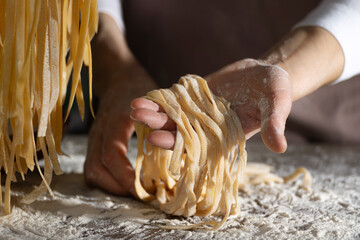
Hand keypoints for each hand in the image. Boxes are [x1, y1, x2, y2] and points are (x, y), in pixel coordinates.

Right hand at [84, 13, 156, 195]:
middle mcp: (100, 131)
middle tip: (140, 195)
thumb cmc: (141, 87)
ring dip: (111, 186)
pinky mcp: (95, 142)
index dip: (126, 176)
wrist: (118, 76)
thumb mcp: (157, 101)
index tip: (143, 190)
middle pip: (95, 169)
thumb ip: (168, 123)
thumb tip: (183, 155)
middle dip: (117, 187)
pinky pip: (94, 166)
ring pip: (92, 171)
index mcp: (115, 120)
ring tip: (133, 192)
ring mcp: (94, 137)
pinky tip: (125, 181)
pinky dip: (108, 179)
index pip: (113, 154)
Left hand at [131, 59, 291, 152]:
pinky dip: (160, 99)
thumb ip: (274, 122)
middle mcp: (208, 129)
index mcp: (225, 137)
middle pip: (178, 131)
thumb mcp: (277, 102)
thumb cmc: (274, 89)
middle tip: (137, 120)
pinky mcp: (193, 98)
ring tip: (135, 107)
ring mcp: (198, 113)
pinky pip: (174, 100)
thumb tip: (280, 147)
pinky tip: (144, 97)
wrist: (263, 72)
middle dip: (158, 126)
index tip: (156, 138)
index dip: (176, 143)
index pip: (197, 145)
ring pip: (173, 116)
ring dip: (154, 113)